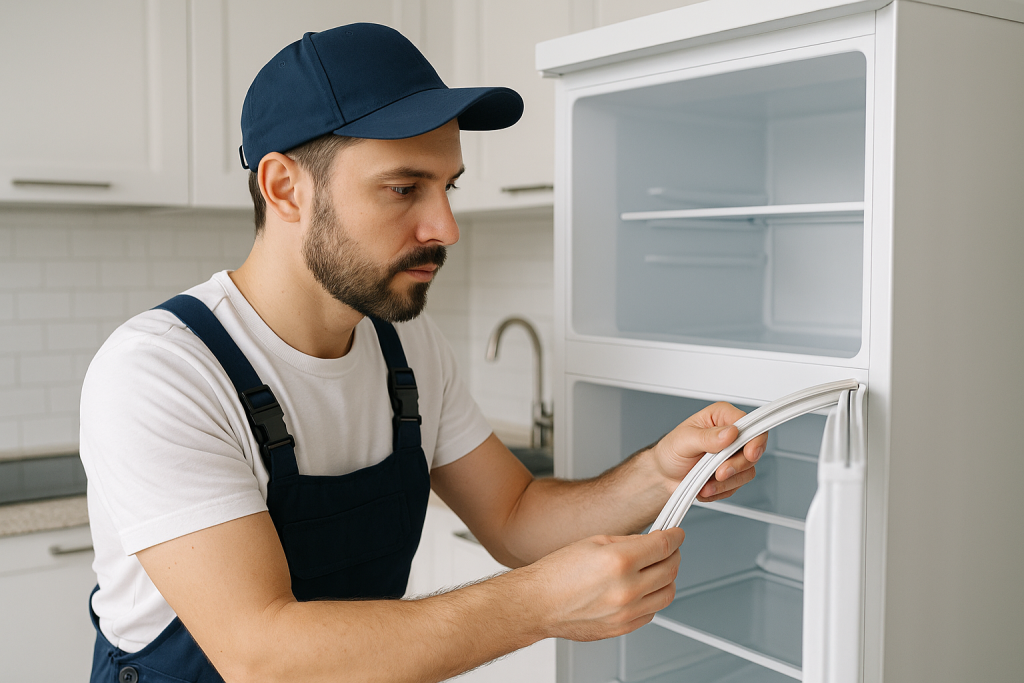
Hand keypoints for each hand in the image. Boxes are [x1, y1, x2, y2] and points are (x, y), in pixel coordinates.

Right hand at [520, 528, 684, 641]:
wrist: (537, 604)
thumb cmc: (556, 574)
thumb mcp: (593, 542)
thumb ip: (627, 542)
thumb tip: (649, 542)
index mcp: (619, 561)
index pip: (664, 546)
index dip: (675, 537)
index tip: (676, 535)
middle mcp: (626, 588)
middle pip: (670, 569)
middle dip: (673, 555)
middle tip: (667, 550)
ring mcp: (626, 612)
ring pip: (667, 594)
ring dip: (667, 579)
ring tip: (656, 570)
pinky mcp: (623, 628)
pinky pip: (652, 612)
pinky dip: (653, 598)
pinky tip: (641, 589)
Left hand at [653, 402, 765, 501]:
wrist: (663, 475)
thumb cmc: (671, 451)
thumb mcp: (684, 440)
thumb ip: (707, 437)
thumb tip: (730, 433)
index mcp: (721, 417)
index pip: (749, 423)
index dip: (755, 439)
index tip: (749, 454)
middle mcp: (731, 435)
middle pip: (753, 449)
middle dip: (736, 466)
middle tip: (719, 473)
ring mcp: (733, 455)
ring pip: (747, 470)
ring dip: (726, 482)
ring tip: (705, 483)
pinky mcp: (733, 474)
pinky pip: (737, 485)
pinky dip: (721, 490)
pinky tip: (705, 487)